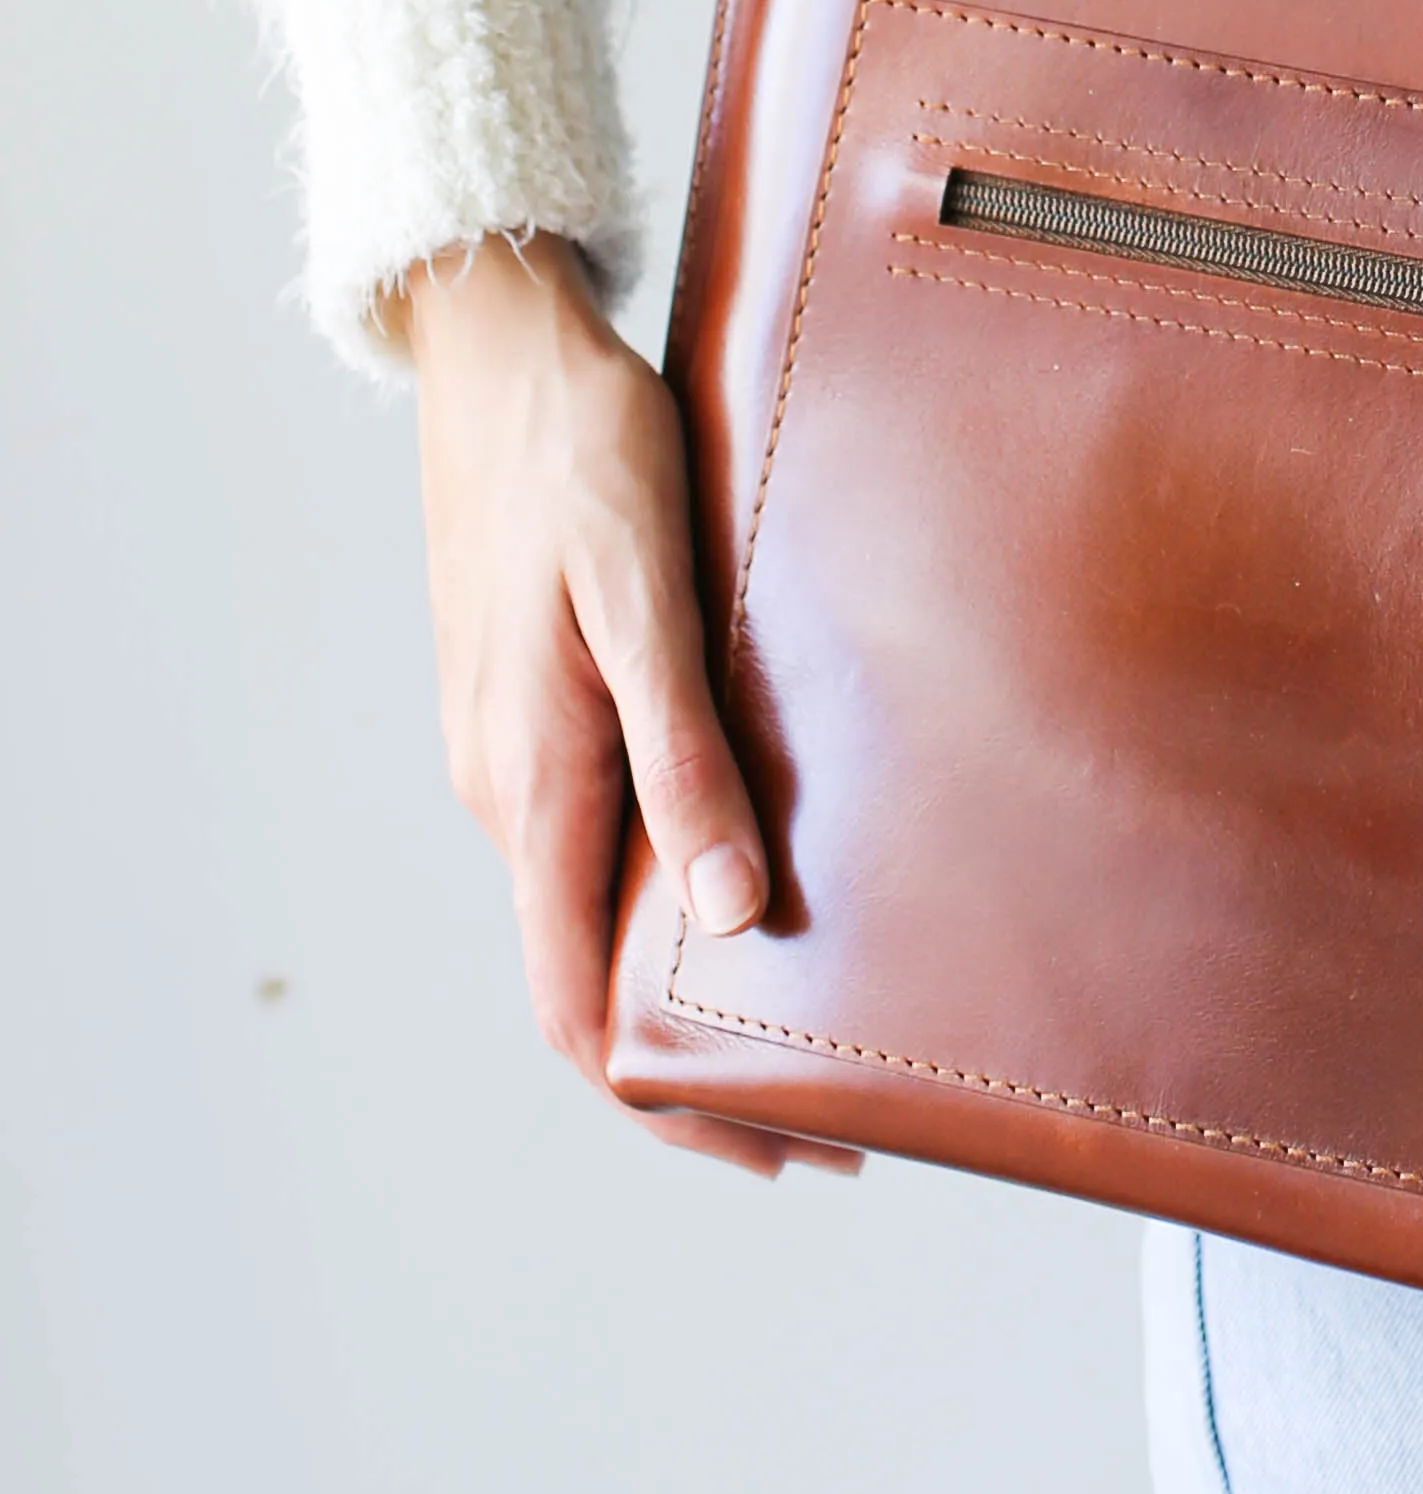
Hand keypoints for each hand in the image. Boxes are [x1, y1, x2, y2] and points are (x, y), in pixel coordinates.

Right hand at [397, 228, 858, 1179]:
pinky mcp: (541, 700)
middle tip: (848, 1098)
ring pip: (600, 906)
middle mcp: (512, 791)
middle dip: (711, 1061)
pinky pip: (602, 831)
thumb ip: (684, 751)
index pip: (584, 1014)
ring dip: (697, 971)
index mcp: (533, 786)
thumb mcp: (645, 594)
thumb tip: (729, 910)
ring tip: (826, 999)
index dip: (682, 1104)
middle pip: (595, 983)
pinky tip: (758, 867)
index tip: (791, 1146)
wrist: (502, 347)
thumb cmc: (584, 451)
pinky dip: (676, 884)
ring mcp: (519, 748)